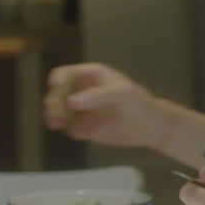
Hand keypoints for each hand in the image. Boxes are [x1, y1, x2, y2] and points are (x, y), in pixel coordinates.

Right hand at [43, 63, 164, 148]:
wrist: (151, 128)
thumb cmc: (139, 103)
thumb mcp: (122, 94)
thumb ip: (98, 96)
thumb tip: (72, 101)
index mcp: (90, 76)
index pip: (64, 74)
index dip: (58, 83)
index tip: (59, 94)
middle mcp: (82, 91)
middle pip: (56, 93)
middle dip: (53, 102)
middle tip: (57, 115)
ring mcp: (81, 110)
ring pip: (57, 109)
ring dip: (53, 115)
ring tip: (57, 124)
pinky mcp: (83, 127)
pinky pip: (66, 126)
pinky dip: (63, 127)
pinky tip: (69, 131)